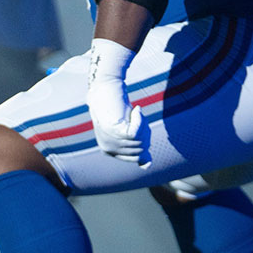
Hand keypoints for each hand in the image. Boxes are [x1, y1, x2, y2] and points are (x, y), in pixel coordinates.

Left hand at [86, 38, 151, 166]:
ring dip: (142, 124)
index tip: (139, 127)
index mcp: (108, 150)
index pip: (136, 158)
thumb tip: (147, 165)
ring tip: (134, 112)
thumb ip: (134, 146)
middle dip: (145, 132)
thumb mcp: (127, 129)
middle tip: (136, 116)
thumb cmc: (116, 106)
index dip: (143, 141)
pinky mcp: (115, 131)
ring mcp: (110, 141)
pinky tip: (136, 110)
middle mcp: (107, 148)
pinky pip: (137, 133)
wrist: (104, 87)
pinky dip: (140, 120)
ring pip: (141, 141)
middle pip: (141, 150)